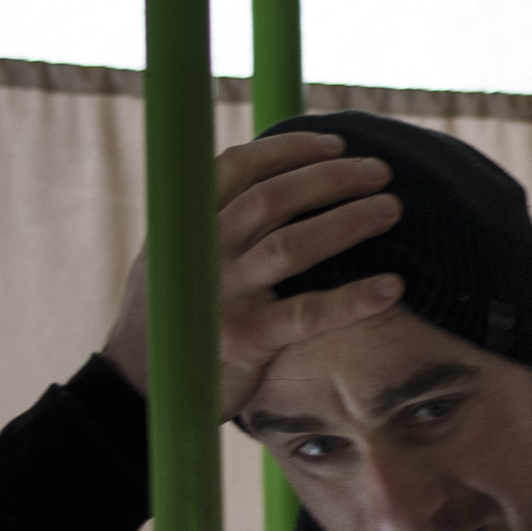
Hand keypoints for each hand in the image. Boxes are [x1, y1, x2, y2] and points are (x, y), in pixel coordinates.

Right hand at [103, 132, 404, 413]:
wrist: (138, 386)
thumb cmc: (173, 316)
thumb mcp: (176, 257)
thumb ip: (212, 223)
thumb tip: (274, 183)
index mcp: (188, 224)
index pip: (238, 167)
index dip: (290, 149)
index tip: (336, 144)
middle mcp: (204, 250)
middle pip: (275, 199)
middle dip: (332, 178)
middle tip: (380, 171)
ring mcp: (224, 293)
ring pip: (293, 245)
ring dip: (348, 221)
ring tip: (391, 209)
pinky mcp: (246, 337)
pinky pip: (309, 313)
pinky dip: (354, 298)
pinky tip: (392, 286)